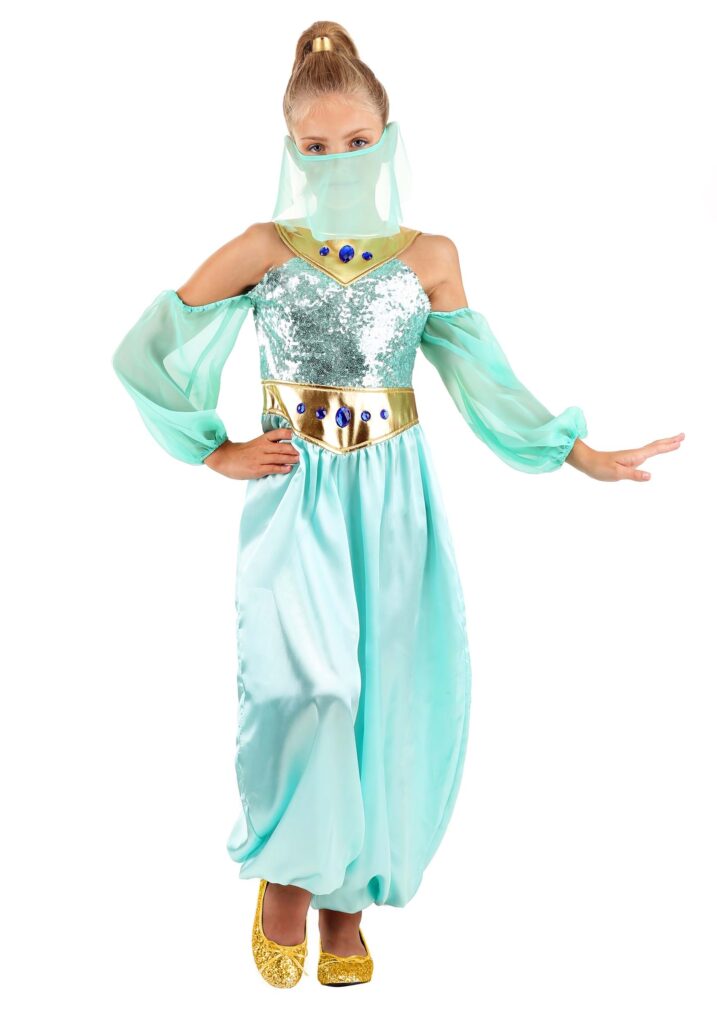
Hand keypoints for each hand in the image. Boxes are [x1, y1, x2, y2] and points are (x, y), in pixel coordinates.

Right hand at [203, 429, 300, 479]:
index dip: (292, 434)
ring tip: (300, 460)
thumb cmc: (243, 452)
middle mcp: (263, 447)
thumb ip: (270, 444)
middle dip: (296, 449)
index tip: (302, 437)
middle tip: (306, 452)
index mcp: (263, 439)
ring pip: (280, 457)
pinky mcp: (257, 469)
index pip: (280, 433)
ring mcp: (260, 458)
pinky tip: (289, 468)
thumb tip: (288, 447)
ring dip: (292, 459)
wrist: (225, 458)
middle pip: (283, 446)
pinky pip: (272, 468)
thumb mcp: (257, 443)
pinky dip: (282, 468)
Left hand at [568, 433, 684, 480]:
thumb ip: (633, 475)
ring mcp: (631, 456)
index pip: (655, 449)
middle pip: (656, 446)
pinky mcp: (627, 460)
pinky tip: (652, 452)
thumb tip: (650, 476)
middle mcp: (635, 454)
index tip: (680, 441)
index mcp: (634, 456)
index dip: (668, 446)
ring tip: (674, 442)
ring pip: (652, 448)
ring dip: (664, 445)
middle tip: (683, 436)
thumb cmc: (600, 468)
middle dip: (670, 441)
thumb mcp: (616, 474)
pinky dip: (654, 450)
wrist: (587, 461)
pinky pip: (645, 453)